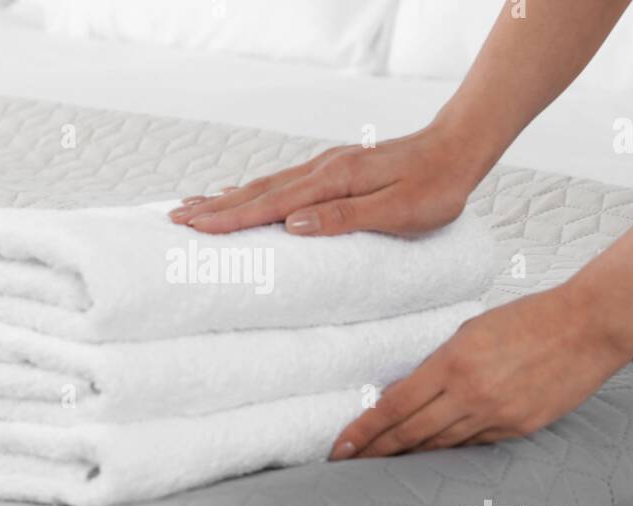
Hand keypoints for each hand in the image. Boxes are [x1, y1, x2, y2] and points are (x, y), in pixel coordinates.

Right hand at [168, 127, 487, 236]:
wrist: (458, 148)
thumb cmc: (436, 186)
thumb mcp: (399, 211)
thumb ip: (346, 218)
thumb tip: (294, 225)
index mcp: (334, 182)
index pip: (271, 204)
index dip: (231, 219)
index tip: (195, 229)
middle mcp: (322, 170)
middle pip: (257, 191)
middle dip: (214, 208)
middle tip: (174, 220)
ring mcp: (325, 167)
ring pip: (265, 184)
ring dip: (227, 198)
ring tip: (192, 208)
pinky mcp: (332, 169)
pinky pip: (280, 181)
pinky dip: (251, 190)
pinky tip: (239, 192)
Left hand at [330, 284, 632, 458]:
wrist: (587, 326)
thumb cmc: (529, 318)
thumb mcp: (471, 330)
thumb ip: (438, 363)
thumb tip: (406, 390)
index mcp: (453, 363)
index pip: (394, 405)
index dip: (364, 429)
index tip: (342, 444)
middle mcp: (471, 395)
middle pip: (410, 432)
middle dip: (376, 449)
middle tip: (350, 461)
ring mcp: (496, 415)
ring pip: (440, 444)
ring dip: (409, 453)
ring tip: (383, 459)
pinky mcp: (518, 428)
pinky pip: (473, 444)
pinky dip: (448, 446)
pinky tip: (431, 449)